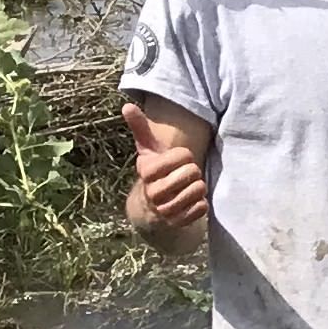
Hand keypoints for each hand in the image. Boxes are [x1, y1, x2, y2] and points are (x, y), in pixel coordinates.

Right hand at [123, 106, 209, 231]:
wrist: (150, 206)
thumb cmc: (154, 171)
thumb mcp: (146, 149)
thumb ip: (139, 127)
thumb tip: (127, 105)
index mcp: (146, 171)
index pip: (179, 156)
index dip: (184, 155)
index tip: (182, 157)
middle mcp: (153, 193)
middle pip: (191, 173)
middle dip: (194, 170)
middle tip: (187, 172)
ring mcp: (165, 210)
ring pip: (197, 191)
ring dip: (199, 186)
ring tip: (190, 185)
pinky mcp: (177, 223)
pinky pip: (201, 209)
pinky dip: (201, 203)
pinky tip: (193, 200)